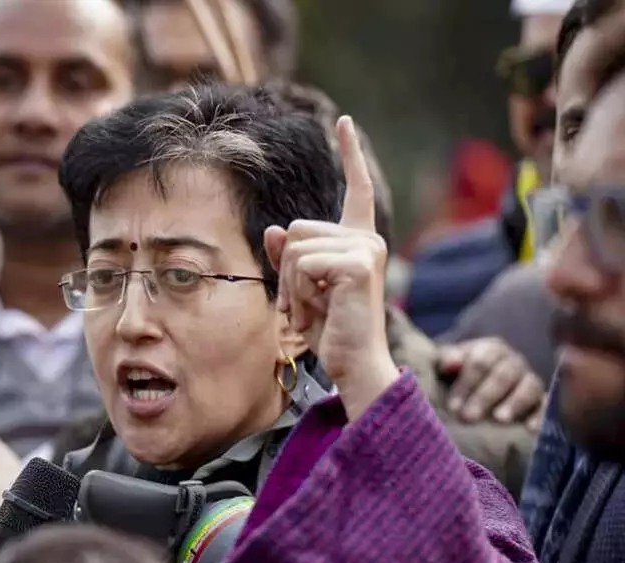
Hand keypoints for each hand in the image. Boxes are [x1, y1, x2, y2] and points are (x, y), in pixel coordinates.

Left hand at [264, 116, 397, 418]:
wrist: (353, 364)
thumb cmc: (330, 330)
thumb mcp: (300, 290)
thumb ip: (287, 257)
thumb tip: (274, 230)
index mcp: (357, 240)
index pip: (356, 190)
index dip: (349, 155)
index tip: (343, 121)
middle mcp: (366, 238)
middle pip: (295, 229)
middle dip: (287, 270)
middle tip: (306, 303)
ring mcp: (365, 248)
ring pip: (294, 246)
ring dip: (292, 284)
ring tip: (313, 309)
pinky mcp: (357, 263)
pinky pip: (302, 263)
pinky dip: (300, 290)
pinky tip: (320, 310)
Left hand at [438, 338, 544, 431]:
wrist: (473, 388)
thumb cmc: (457, 375)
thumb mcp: (447, 365)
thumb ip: (446, 360)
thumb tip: (451, 364)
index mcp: (492, 349)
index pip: (481, 362)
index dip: (466, 383)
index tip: (453, 406)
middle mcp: (514, 362)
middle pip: (503, 375)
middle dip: (485, 396)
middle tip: (468, 417)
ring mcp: (530, 381)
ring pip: (528, 387)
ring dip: (514, 403)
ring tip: (499, 419)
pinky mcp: (541, 401)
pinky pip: (546, 406)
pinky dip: (541, 416)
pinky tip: (531, 429)